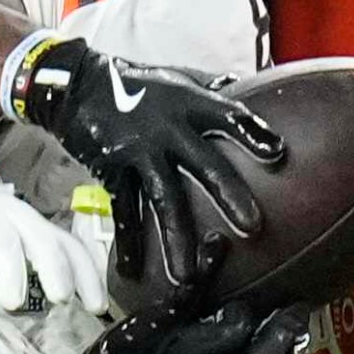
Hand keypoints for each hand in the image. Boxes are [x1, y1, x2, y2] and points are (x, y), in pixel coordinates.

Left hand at [0, 179, 107, 314]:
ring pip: (66, 243)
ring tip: (94, 304)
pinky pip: (73, 249)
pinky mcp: (45, 233)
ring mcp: (34, 222)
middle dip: (55, 268)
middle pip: (43, 237)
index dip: (10, 271)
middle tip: (59, 299)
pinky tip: (95, 295)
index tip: (9, 302)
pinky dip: (88, 271)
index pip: (3, 239)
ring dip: (83, 272)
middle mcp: (14, 214)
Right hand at [9, 37, 284, 286]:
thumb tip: (242, 89)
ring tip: (186, 276)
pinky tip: (133, 271)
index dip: (252, 133)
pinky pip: (123, 210)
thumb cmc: (134, 83)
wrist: (76, 87)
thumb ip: (210, 88)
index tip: (278, 154)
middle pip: (203, 163)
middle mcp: (166, 128)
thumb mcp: (176, 77)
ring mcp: (138, 151)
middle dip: (228, 194)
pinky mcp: (113, 169)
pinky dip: (127, 242)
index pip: (228, 115)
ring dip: (176, 238)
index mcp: (188, 104)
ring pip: (162, 198)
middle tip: (253, 227)